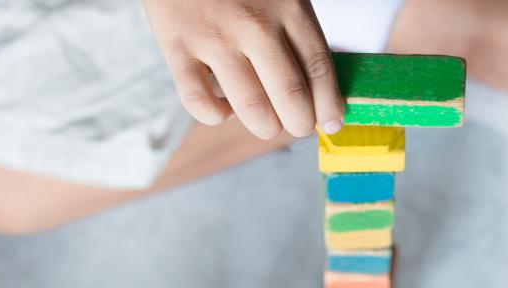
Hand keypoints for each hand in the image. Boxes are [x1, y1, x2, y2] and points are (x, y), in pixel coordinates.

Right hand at [143, 0, 343, 138]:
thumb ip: (298, 32)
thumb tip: (318, 89)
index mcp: (288, 8)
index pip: (319, 69)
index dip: (329, 105)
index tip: (330, 123)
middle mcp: (255, 25)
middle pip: (291, 96)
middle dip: (300, 123)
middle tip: (297, 124)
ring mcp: (214, 38)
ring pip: (252, 108)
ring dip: (265, 126)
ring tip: (266, 122)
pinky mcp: (177, 47)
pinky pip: (199, 102)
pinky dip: (216, 116)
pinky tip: (224, 109)